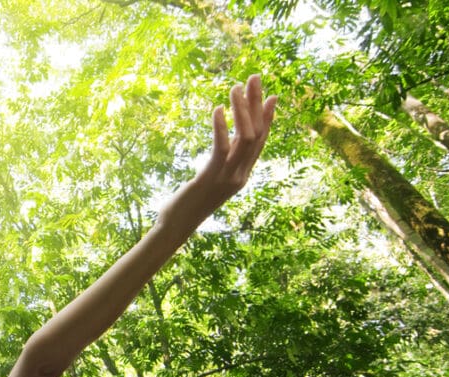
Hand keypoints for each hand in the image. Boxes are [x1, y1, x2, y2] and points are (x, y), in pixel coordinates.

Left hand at [159, 74, 276, 231]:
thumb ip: (221, 163)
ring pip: (244, 138)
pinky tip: (217, 109)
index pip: (261, 141)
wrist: (176, 225)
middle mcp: (240, 175)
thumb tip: (225, 145)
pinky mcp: (211, 177)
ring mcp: (228, 177)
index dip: (268, 118)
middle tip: (255, 78)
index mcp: (242, 174)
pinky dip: (221, 126)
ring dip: (241, 110)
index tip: (272, 96)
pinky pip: (221, 148)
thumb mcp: (210, 179)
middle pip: (256, 133)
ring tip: (235, 87)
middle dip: (257, 104)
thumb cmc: (189, 202)